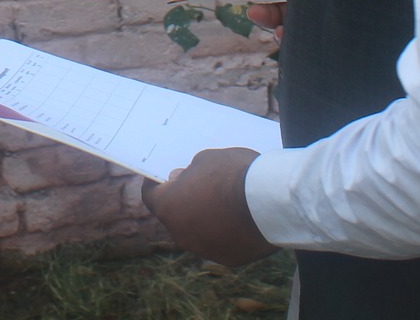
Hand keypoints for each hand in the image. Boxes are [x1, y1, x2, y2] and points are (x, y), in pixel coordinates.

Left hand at [140, 147, 273, 266]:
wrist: (268, 200)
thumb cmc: (233, 173)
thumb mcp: (206, 159)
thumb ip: (191, 172)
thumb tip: (186, 180)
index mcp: (168, 206)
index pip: (150, 196)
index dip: (156, 184)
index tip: (164, 178)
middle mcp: (180, 233)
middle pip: (176, 215)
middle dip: (185, 201)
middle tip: (201, 187)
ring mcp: (204, 249)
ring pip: (199, 232)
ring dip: (206, 219)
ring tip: (227, 204)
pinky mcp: (229, 259)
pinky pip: (223, 243)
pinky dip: (227, 233)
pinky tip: (243, 220)